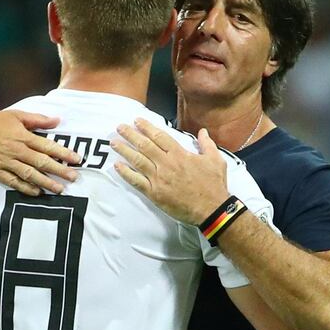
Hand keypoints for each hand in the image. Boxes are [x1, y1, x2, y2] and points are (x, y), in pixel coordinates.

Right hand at [0, 109, 81, 195]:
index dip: (63, 153)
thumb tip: (58, 120)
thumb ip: (38, 119)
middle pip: (41, 162)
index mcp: (22, 136)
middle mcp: (16, 150)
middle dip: (59, 171)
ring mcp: (6, 162)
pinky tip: (37, 192)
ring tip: (59, 189)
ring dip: (45, 183)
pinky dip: (25, 188)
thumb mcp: (16, 115)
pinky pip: (13, 182)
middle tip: (74, 178)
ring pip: (29, 175)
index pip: (47, 146)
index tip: (77, 159)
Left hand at [111, 118, 229, 224]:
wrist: (211, 209)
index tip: (136, 121)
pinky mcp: (154, 193)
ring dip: (125, 150)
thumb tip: (203, 131)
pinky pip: (136, 181)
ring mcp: (159, 179)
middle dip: (131, 135)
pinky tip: (117, 166)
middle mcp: (166, 164)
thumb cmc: (214, 185)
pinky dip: (126, 173)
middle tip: (119, 127)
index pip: (159, 136)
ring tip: (114, 142)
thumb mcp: (216, 160)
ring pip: (138, 161)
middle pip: (145, 145)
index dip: (147, 127)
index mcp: (180, 154)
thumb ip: (207, 144)